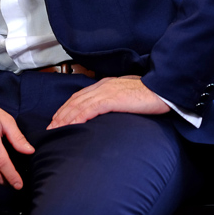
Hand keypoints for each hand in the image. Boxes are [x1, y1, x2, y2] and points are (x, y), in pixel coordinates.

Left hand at [47, 76, 169, 129]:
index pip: (80, 96)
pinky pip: (90, 109)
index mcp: (105, 85)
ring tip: (55, 129)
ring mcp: (106, 91)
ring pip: (79, 105)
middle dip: (61, 114)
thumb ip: (115, 102)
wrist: (163, 89)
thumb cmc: (149, 95)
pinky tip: (71, 126)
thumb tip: (108, 114)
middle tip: (50, 127)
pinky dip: (78, 117)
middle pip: (75, 100)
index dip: (67, 108)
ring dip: (65, 118)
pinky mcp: (112, 99)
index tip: (57, 119)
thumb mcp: (127, 97)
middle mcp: (102, 86)